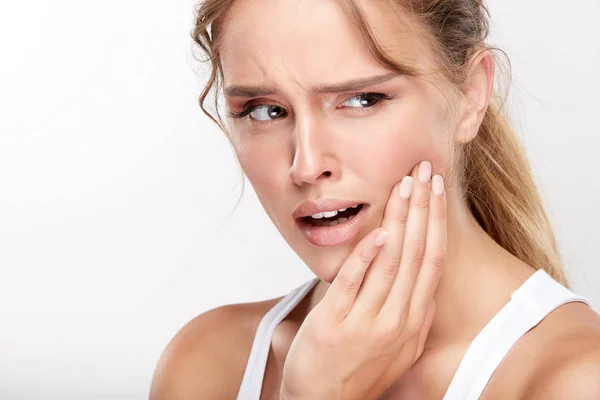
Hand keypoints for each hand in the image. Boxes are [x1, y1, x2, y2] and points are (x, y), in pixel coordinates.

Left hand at [280, 161, 446, 399]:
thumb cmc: (358, 369)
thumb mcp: (396, 343)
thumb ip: (407, 310)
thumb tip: (413, 276)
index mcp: (415, 322)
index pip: (433, 261)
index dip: (436, 222)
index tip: (436, 190)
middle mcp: (399, 322)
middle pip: (418, 254)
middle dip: (423, 208)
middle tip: (425, 171)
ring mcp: (369, 324)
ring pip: (392, 262)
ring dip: (400, 220)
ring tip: (405, 185)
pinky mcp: (336, 325)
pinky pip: (355, 284)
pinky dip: (367, 256)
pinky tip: (377, 230)